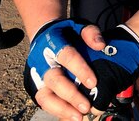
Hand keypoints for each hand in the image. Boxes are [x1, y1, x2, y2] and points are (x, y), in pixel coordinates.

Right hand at [23, 19, 138, 112]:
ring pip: (45, 96)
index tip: (93, 82)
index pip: (66, 56)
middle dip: (70, 94)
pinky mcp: (37, 87)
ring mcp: (38, 76)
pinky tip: (71, 116)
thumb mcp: (80, 26)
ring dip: (61, 108)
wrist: (46, 36)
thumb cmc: (68, 33)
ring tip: (78, 117)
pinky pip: (44, 102)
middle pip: (54, 80)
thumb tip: (100, 45)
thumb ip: (91, 33)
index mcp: (54, 43)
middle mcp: (43, 61)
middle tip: (86, 106)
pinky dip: (57, 111)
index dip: (79, 69)